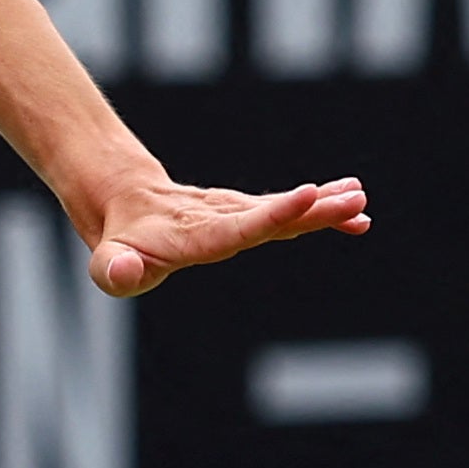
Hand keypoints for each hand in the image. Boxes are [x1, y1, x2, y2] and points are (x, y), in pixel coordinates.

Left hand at [86, 171, 369, 296]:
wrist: (123, 200)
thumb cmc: (118, 243)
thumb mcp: (107, 264)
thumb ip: (114, 271)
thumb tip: (124, 272)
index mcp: (193, 236)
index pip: (237, 228)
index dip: (272, 215)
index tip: (306, 196)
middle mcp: (219, 218)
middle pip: (270, 215)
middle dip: (312, 210)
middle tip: (354, 200)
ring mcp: (234, 212)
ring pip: (281, 209)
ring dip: (323, 207)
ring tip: (361, 200)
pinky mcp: (245, 212)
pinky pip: (284, 211)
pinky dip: (318, 210)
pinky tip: (354, 211)